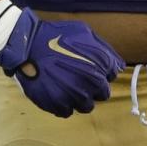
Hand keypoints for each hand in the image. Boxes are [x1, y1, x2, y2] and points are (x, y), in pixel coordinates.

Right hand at [0, 8, 125, 117]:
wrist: (28, 45)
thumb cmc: (58, 35)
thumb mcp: (86, 33)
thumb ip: (105, 50)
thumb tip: (118, 67)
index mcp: (101, 64)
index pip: (112, 76)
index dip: (102, 72)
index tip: (91, 68)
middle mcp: (92, 83)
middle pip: (102, 94)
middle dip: (94, 88)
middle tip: (79, 79)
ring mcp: (75, 96)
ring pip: (86, 107)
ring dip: (80, 99)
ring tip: (67, 87)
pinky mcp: (58, 105)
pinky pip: (67, 112)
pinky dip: (63, 105)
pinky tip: (56, 93)